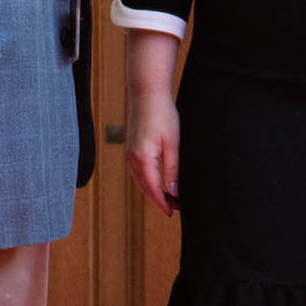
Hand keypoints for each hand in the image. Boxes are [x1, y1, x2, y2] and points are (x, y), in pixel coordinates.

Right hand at [126, 92, 180, 215]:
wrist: (146, 93)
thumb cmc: (162, 114)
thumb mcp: (173, 143)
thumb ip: (172, 169)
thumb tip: (173, 190)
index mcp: (143, 159)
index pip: (153, 189)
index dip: (163, 203)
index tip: (172, 213)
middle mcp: (132, 159)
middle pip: (145, 188)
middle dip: (159, 199)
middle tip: (176, 207)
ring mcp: (129, 154)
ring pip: (140, 181)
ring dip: (153, 191)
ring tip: (170, 196)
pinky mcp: (131, 148)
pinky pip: (138, 172)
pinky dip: (147, 181)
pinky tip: (158, 181)